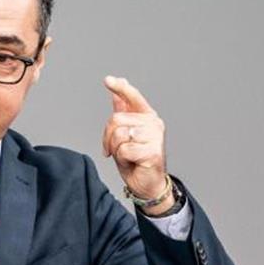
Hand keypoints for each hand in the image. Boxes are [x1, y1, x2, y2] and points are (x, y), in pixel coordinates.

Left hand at [100, 76, 171, 206]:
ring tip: (126, 157)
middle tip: (114, 150)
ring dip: (116, 150)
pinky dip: (122, 159)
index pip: (132, 97)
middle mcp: (154, 123)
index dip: (120, 88)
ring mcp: (155, 137)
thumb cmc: (135, 159)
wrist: (146, 184)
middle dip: (108, 137)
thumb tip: (116, 93)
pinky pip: (124, 150)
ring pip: (119, 135)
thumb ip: (123, 113)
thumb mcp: (125, 134)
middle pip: (116, 119)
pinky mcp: (153, 152)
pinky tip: (132, 163)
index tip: (108, 80)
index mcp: (147, 116)